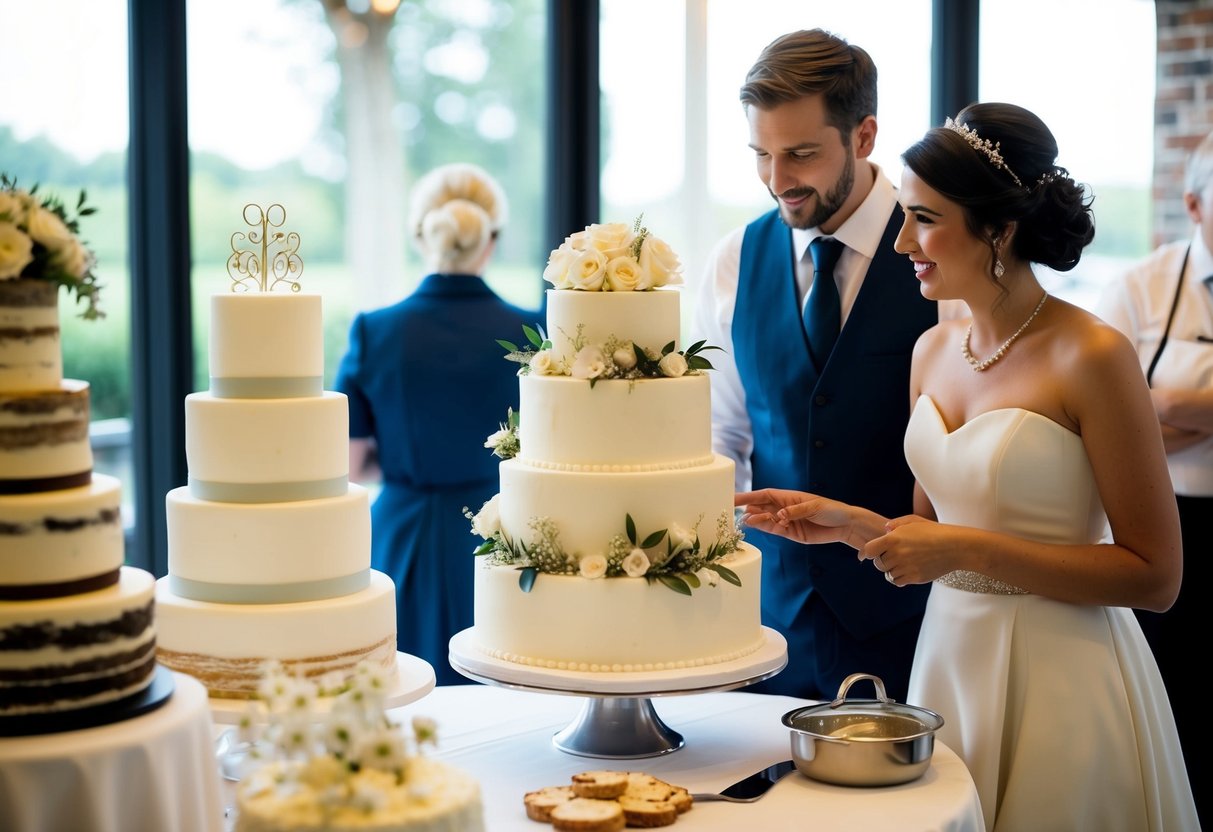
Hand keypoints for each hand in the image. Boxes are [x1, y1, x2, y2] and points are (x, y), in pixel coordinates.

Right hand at [734, 489, 864, 546]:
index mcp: (788, 496)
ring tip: (746, 522)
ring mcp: (786, 521)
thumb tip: (779, 515)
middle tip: (738, 514)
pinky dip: (764, 529)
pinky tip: (756, 527)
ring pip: (764, 520)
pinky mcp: (790, 533)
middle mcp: (784, 507)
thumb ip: (795, 511)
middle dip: (748, 509)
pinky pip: (773, 530)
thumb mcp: (815, 507)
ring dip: (755, 520)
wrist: (845, 525)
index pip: (763, 495)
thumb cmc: (832, 510)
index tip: (733, 498)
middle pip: (760, 507)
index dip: (748, 496)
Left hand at [863, 515, 958, 585]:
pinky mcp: (914, 577)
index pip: (869, 550)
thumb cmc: (934, 531)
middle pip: (879, 563)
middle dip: (882, 561)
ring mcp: (905, 566)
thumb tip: (885, 529)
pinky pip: (898, 581)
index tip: (864, 556)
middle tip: (892, 556)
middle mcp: (897, 553)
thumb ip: (897, 524)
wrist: (955, 546)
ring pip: (888, 573)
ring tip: (904, 562)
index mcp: (893, 538)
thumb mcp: (915, 520)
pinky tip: (906, 571)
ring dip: (892, 569)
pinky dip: (899, 578)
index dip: (865, 553)